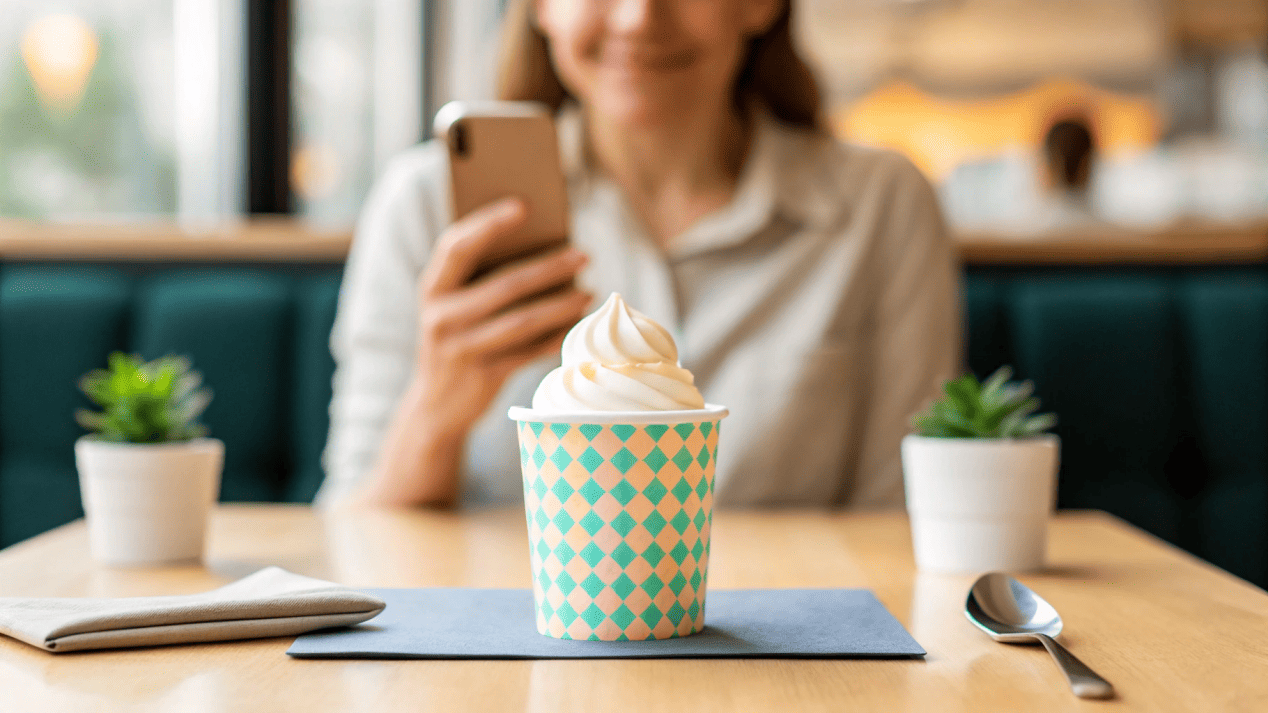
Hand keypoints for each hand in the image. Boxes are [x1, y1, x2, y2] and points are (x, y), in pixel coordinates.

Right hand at [411, 197, 589, 434]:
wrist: (434, 406)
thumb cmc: (456, 340)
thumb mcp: (454, 306)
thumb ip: (481, 278)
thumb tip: (543, 244)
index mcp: (431, 288)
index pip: (456, 246)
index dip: (489, 224)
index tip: (525, 206)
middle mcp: (441, 317)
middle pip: (504, 285)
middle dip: (549, 267)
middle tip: (584, 253)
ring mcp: (461, 349)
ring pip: (522, 320)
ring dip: (561, 304)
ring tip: (589, 291)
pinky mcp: (484, 376)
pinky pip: (529, 351)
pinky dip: (556, 336)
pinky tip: (578, 323)